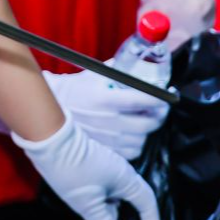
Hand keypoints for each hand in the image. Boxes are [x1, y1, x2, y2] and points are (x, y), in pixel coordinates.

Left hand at [14, 117, 160, 219]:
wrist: (48, 140)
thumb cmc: (72, 171)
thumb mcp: (89, 205)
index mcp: (127, 179)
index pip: (148, 204)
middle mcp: (121, 173)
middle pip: (135, 201)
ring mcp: (107, 171)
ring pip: (118, 198)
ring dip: (118, 216)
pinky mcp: (94, 171)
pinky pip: (106, 193)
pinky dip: (106, 208)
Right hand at [43, 67, 168, 159]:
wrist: (50, 110)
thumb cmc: (74, 90)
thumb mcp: (96, 74)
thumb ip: (120, 71)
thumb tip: (142, 65)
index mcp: (106, 98)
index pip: (145, 100)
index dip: (162, 98)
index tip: (168, 94)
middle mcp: (108, 120)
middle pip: (148, 123)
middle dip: (159, 115)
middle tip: (160, 109)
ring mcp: (106, 139)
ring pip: (142, 140)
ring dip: (148, 131)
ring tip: (145, 122)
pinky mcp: (103, 151)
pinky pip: (131, 153)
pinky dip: (136, 145)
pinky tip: (133, 136)